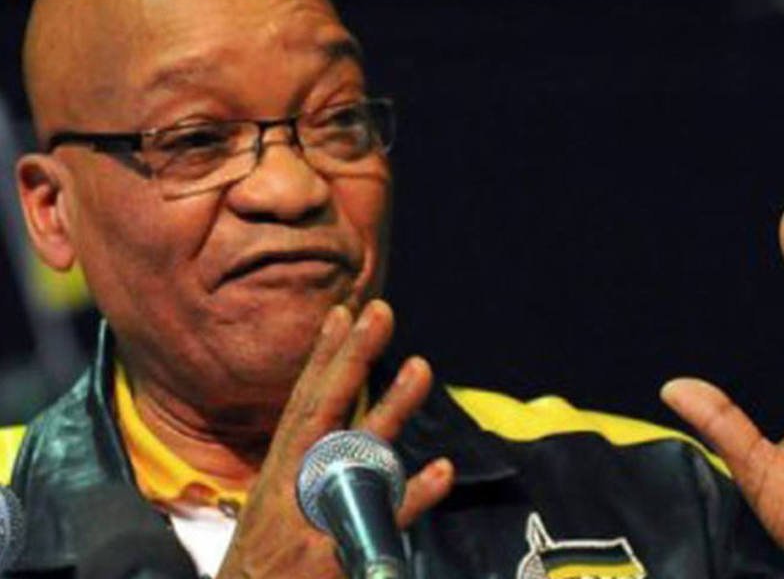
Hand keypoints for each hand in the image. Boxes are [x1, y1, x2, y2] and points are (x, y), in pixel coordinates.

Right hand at [217, 300, 454, 577]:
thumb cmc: (261, 566)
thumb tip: (342, 436)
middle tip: (379, 310)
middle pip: (324, 411)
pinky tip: (442, 470)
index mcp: (281, 472)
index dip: (323, 357)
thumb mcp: (272, 510)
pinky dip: (414, 495)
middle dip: (351, 358)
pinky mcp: (333, 557)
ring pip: (359, 453)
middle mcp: (293, 486)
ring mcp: (313, 517)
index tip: (343, 312)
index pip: (304, 404)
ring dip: (390, 407)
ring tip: (421, 367)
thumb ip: (307, 473)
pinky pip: (382, 521)